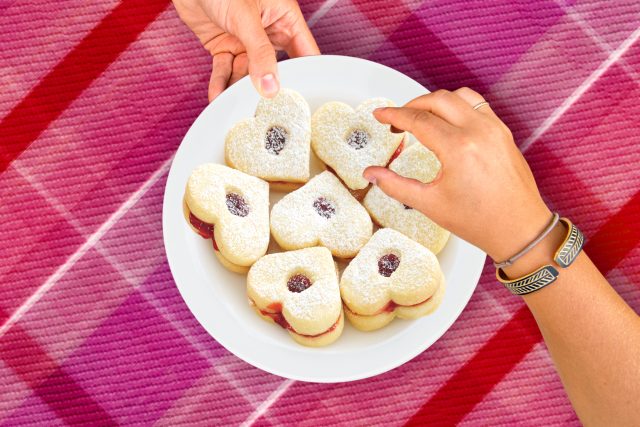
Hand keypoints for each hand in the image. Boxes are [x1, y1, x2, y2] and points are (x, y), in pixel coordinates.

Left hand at [173, 0, 318, 100]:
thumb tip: (271, 86)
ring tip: (237, 104)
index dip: (305, 76)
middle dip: (269, 88)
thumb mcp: (245, 17)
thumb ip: (260, 53)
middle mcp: (269, 31)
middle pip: (275, 68)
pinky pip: (226, 70)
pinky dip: (220, 83)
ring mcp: (247, 41)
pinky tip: (218, 96)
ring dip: (239, 89)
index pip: (304, 52)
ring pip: (248, 73)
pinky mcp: (226, 46)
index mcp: (285, 17)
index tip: (302, 98)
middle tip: (268, 109)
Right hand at [363, 88, 550, 261]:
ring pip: (459, 96)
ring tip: (421, 117)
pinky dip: (458, 106)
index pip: (418, 119)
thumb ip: (395, 185)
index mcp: (458, 149)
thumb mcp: (430, 204)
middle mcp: (479, 131)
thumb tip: (371, 174)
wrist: (519, 230)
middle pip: (437, 100)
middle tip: (397, 120)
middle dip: (412, 105)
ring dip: (436, 101)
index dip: (394, 115)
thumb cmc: (480, 221)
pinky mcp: (503, 132)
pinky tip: (448, 122)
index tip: (380, 115)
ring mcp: (495, 129)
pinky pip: (478, 105)